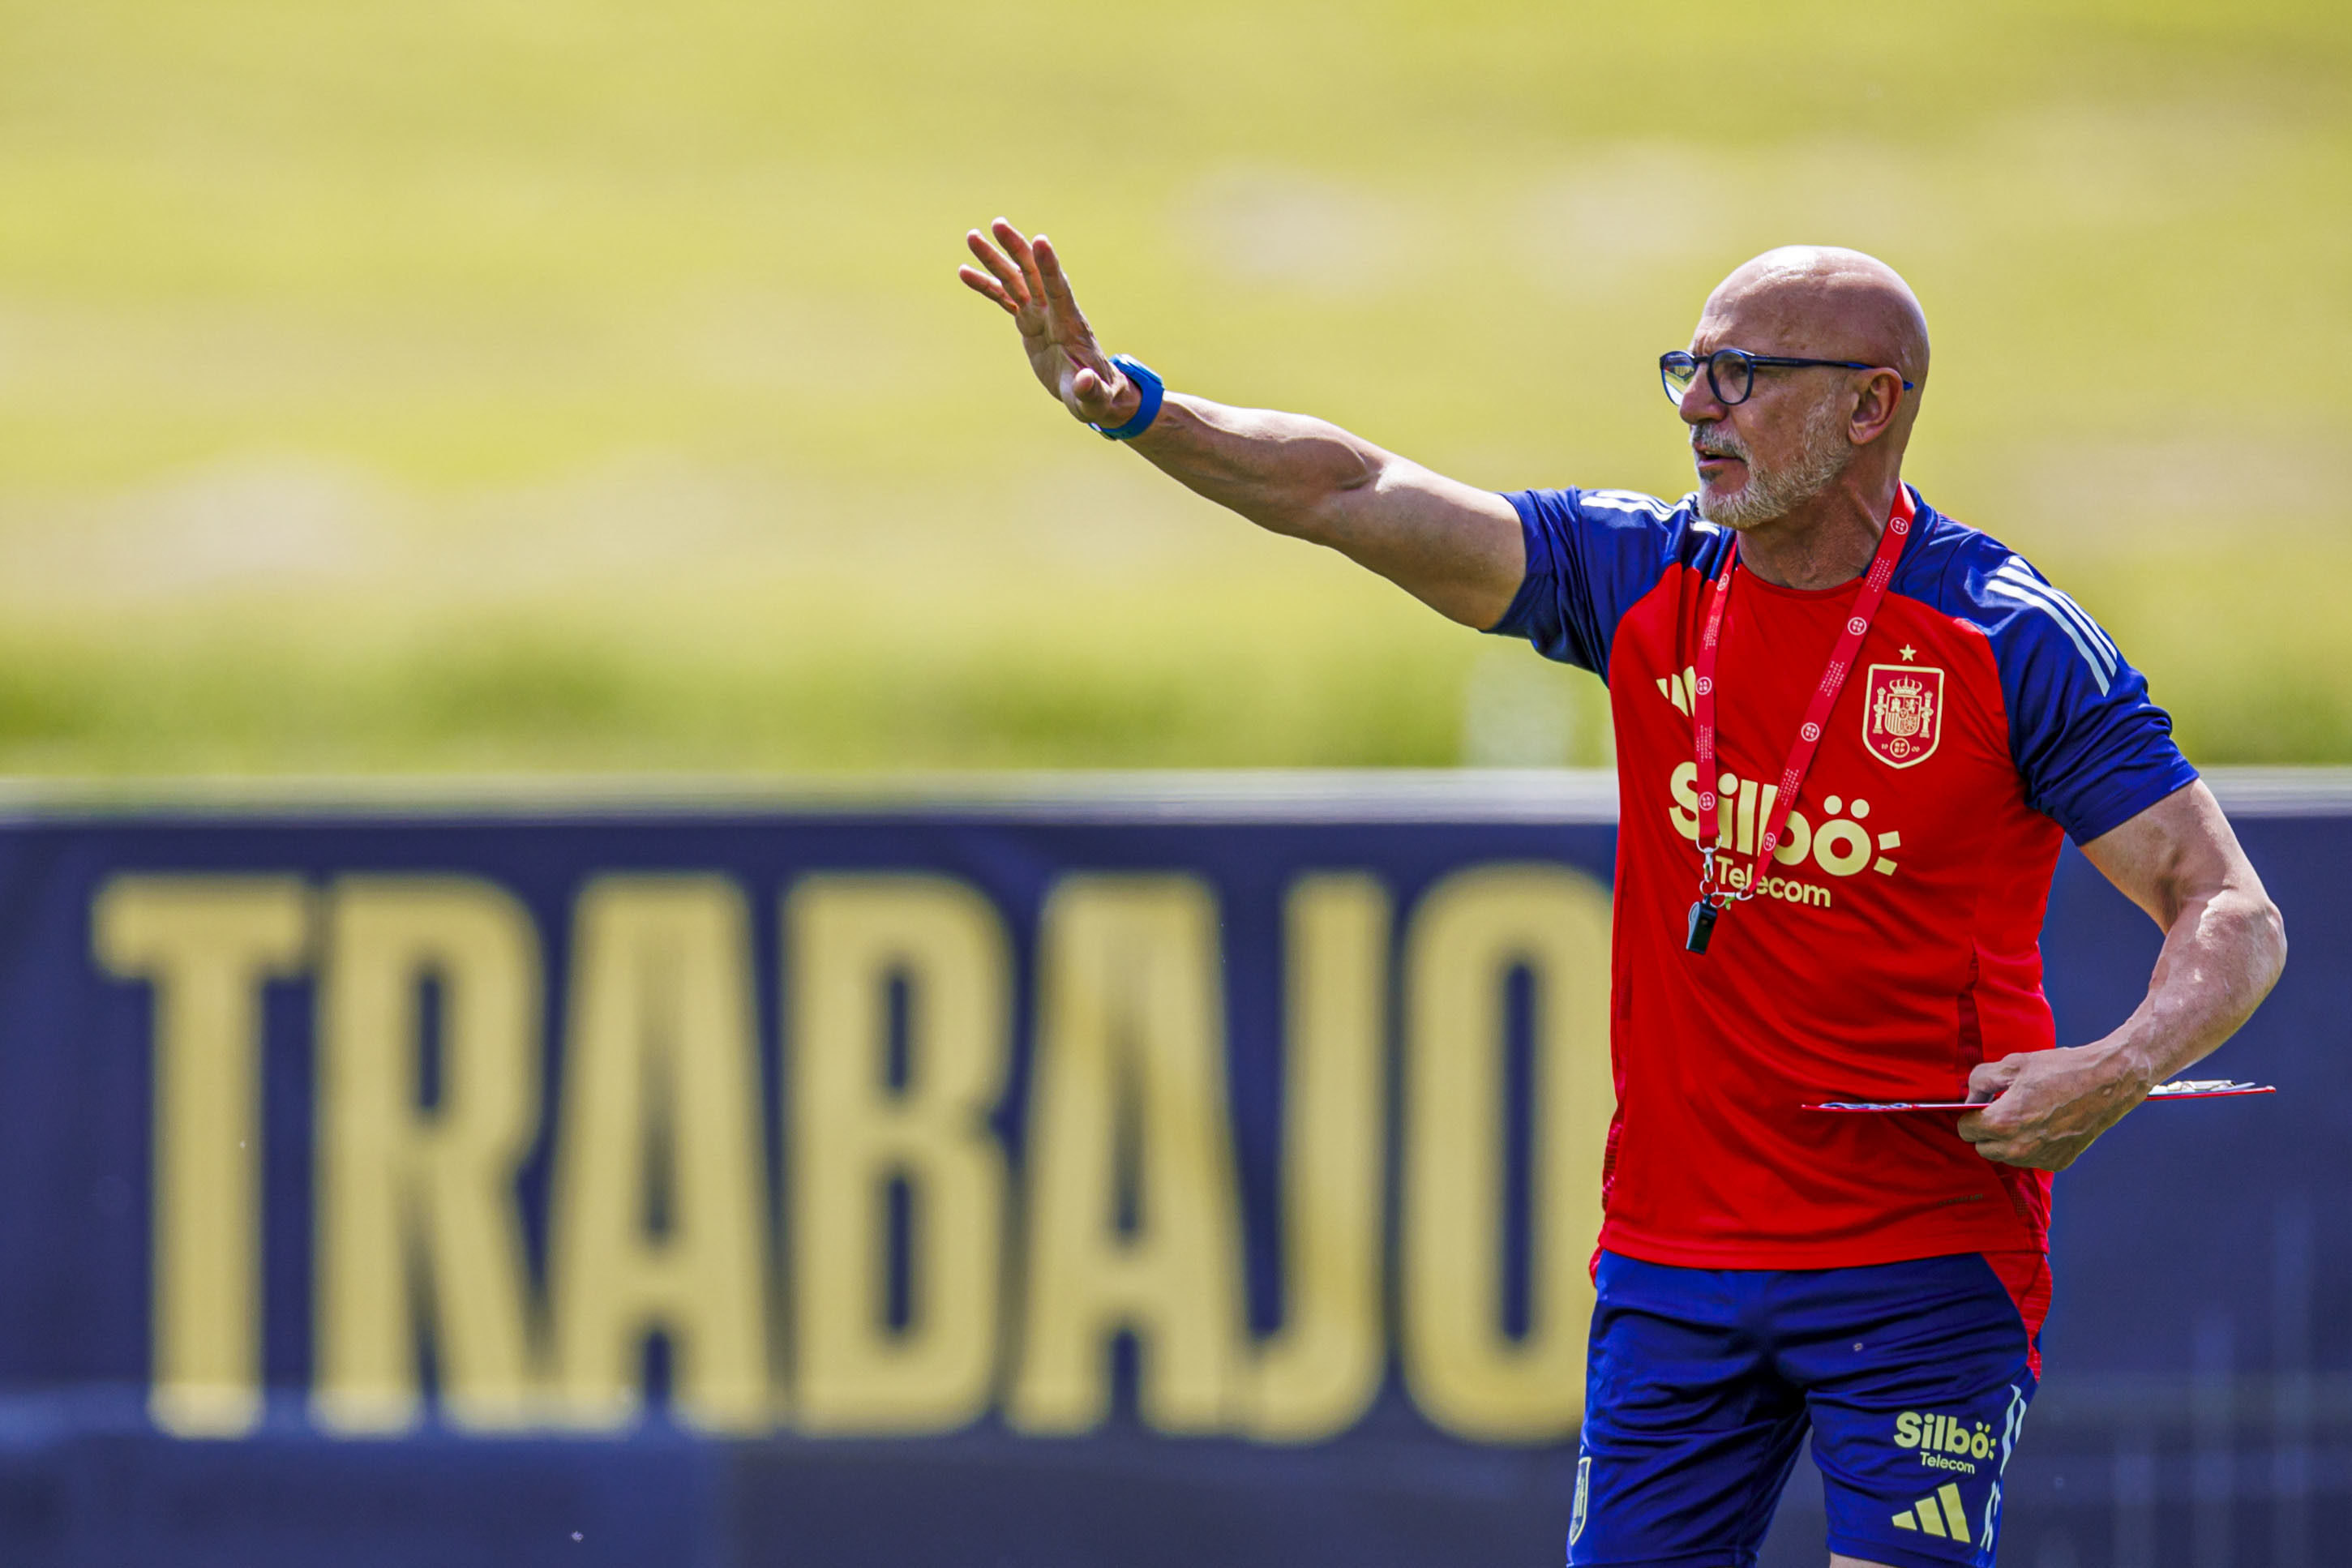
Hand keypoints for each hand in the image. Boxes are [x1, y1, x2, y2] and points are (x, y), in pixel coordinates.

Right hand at [958, 218, 1140, 428]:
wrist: (1094, 392)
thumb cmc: (1097, 396)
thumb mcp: (1093, 399)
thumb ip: (1089, 390)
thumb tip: (1084, 382)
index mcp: (1071, 325)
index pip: (1059, 290)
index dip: (1050, 266)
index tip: (1040, 240)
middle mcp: (1055, 312)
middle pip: (1034, 273)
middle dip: (1017, 249)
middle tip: (997, 224)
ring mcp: (1041, 314)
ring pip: (1016, 279)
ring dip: (995, 258)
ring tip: (972, 236)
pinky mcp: (1030, 322)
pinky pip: (1005, 298)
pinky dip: (987, 285)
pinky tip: (964, 272)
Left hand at [1955, 1043, 2151, 1171]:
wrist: (2108, 1082)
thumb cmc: (2062, 1070)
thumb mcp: (2013, 1065)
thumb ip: (1981, 1081)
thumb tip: (1970, 1098)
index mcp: (2004, 1122)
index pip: (1965, 1129)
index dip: (1971, 1114)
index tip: (1983, 1105)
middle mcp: (2019, 1147)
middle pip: (1982, 1147)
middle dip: (1986, 1129)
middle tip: (2004, 1108)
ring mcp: (2040, 1157)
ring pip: (2005, 1156)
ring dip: (2007, 1140)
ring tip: (2028, 1114)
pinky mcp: (2058, 1162)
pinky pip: (2030, 1159)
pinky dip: (2030, 1146)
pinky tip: (2045, 1125)